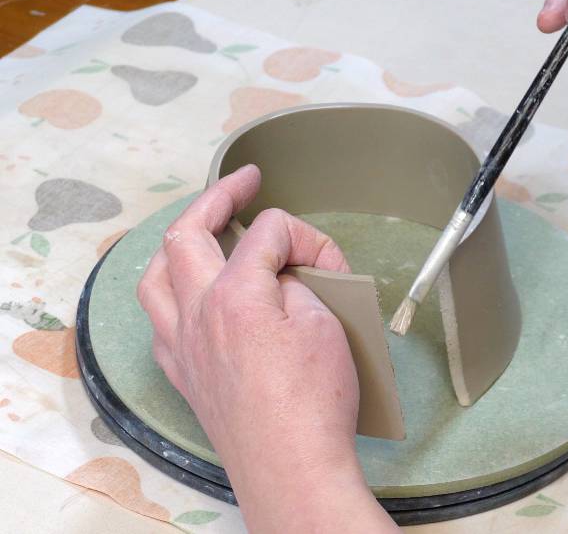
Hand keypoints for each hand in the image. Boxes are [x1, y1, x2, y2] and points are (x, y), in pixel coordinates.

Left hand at [137, 164, 398, 532]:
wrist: (292, 471)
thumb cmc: (314, 404)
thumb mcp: (325, 325)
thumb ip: (298, 285)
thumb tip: (283, 277)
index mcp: (235, 296)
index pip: (266, 233)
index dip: (303, 235)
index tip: (327, 258)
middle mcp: (196, 314)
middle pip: (187, 233)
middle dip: (216, 197)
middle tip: (244, 183)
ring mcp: (182, 345)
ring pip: (155, 276)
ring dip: (177, 243)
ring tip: (202, 232)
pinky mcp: (183, 373)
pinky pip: (160, 319)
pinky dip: (173, 294)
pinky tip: (194, 297)